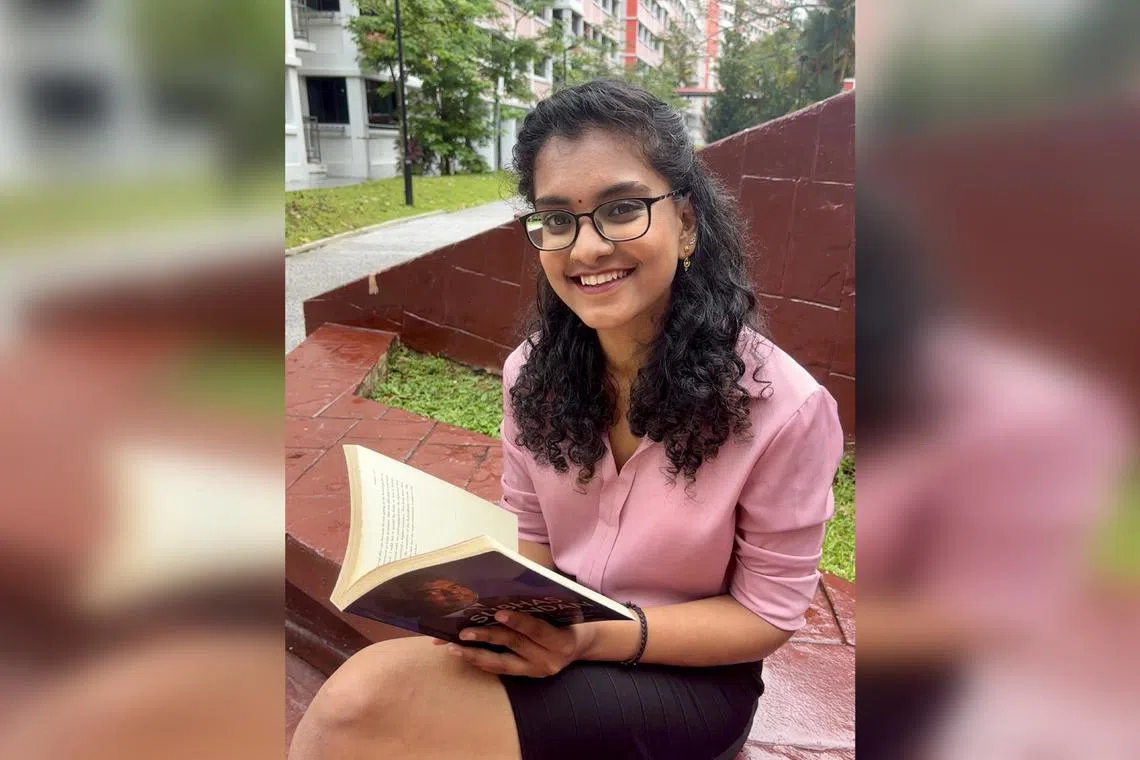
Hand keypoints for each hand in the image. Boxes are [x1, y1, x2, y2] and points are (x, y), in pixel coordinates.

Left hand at [432, 611, 594, 677]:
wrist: (580, 645)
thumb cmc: (568, 620)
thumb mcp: (563, 612)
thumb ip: (541, 606)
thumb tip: (508, 590)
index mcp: (561, 642)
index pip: (537, 630)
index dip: (518, 622)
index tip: (498, 613)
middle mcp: (549, 660)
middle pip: (515, 646)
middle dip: (487, 637)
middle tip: (464, 632)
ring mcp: (536, 671)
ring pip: (502, 663)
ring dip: (476, 654)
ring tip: (454, 647)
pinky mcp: (526, 676)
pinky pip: (500, 669)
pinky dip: (481, 661)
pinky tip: (464, 654)